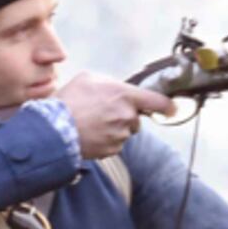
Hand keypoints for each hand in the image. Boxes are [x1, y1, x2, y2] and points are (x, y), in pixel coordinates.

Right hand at [57, 74, 177, 163]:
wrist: (55, 128)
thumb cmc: (70, 100)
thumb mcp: (89, 78)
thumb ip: (110, 83)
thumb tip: (116, 88)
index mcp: (125, 96)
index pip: (158, 102)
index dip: (168, 106)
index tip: (172, 109)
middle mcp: (127, 117)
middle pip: (136, 119)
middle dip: (125, 117)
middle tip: (103, 112)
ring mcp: (120, 135)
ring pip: (124, 132)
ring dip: (114, 129)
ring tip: (92, 123)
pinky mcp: (111, 150)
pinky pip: (114, 144)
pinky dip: (105, 141)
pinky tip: (90, 134)